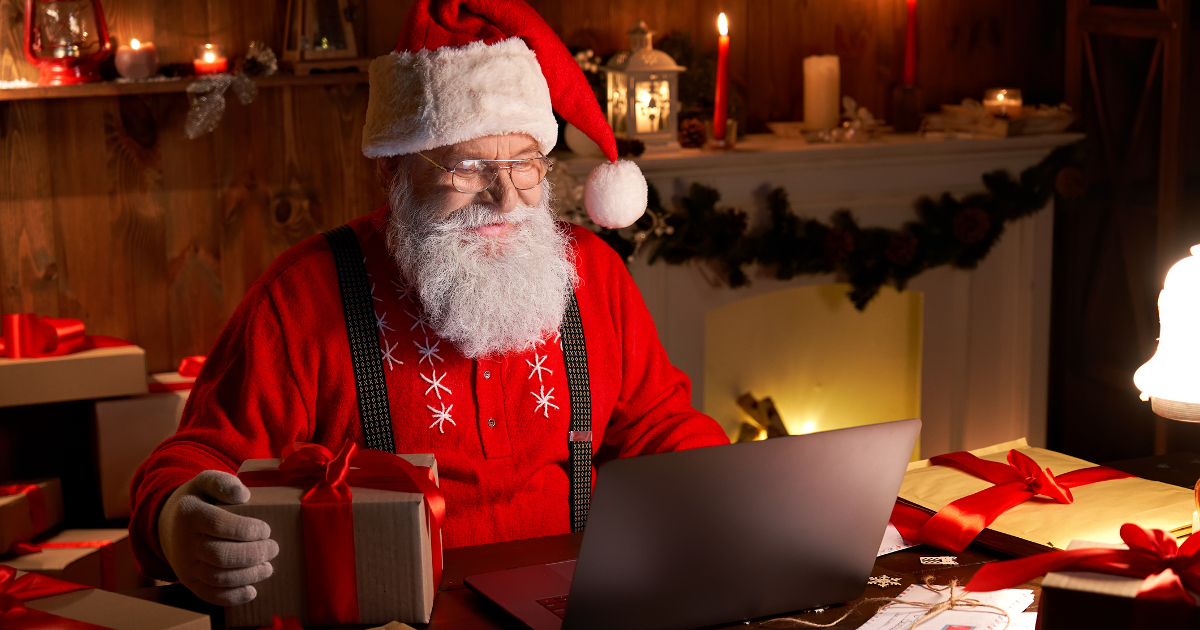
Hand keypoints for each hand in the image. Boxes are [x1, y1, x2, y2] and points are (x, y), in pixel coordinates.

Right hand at [158, 470, 278, 605]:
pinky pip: (209, 595)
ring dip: (248, 576)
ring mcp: (185, 565)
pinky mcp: (189, 582)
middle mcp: (184, 542)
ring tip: (268, 567)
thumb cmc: (199, 500)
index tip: (266, 530)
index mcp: (189, 514)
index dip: (247, 530)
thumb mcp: (206, 482)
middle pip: (221, 556)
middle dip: (253, 554)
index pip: (220, 525)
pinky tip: (252, 590)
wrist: (170, 523)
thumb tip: (243, 495)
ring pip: (217, 578)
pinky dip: (232, 597)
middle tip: (273, 548)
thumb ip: (223, 483)